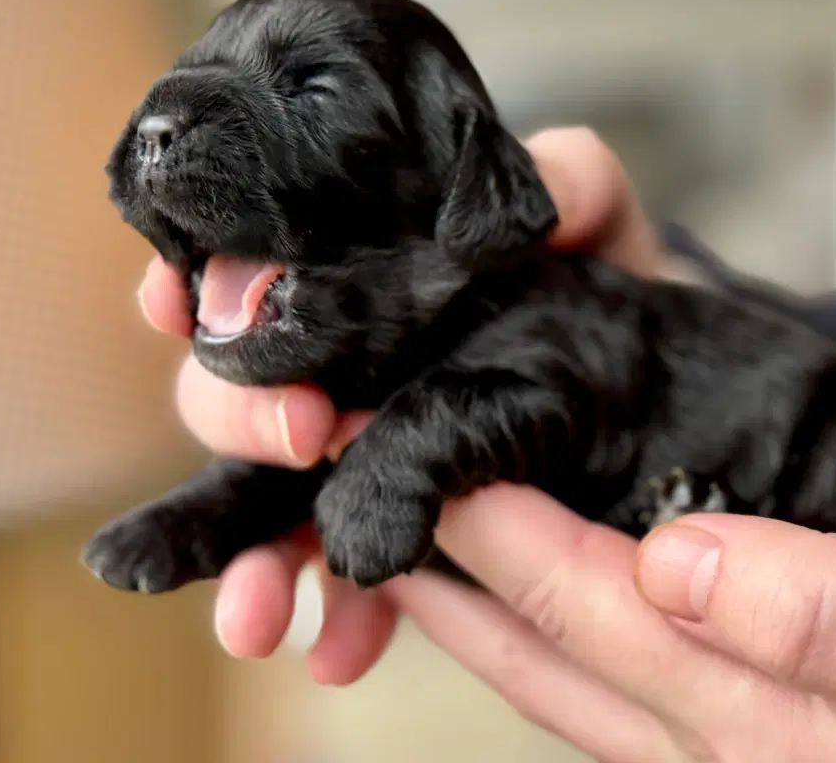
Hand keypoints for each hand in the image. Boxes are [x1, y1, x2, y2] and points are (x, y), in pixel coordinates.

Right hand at [136, 126, 666, 682]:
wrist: (657, 381)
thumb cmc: (603, 285)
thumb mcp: (596, 223)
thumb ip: (572, 184)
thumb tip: (537, 193)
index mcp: (356, 280)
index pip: (244, 277)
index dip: (194, 286)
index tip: (178, 302)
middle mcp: (335, 368)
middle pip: (234, 393)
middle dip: (240, 419)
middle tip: (303, 437)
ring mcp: (355, 457)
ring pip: (262, 509)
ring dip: (249, 564)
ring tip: (256, 616)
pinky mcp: (395, 531)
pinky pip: (340, 580)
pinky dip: (335, 618)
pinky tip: (343, 651)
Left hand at [385, 485, 835, 761]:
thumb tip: (681, 568)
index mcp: (799, 735)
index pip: (609, 617)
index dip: (502, 535)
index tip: (417, 458)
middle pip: (570, 661)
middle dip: (460, 578)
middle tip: (367, 499)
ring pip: (595, 684)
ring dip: (500, 614)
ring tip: (418, 545)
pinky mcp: (808, 747)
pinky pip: (656, 691)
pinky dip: (583, 634)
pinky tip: (560, 592)